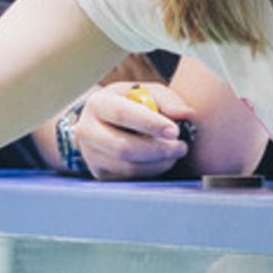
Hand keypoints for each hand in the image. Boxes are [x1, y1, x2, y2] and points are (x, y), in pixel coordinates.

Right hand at [77, 83, 193, 179]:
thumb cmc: (132, 104)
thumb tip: (184, 114)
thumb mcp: (147, 93)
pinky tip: (160, 162)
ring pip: (127, 167)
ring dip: (157, 164)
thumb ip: (167, 100)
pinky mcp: (99, 173)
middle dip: (158, 150)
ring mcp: (90, 155)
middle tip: (181, 147)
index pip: (121, 114)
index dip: (150, 124)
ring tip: (174, 154)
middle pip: (123, 147)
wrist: (108, 122)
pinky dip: (150, 172)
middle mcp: (87, 130)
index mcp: (98, 103)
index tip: (174, 131)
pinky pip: (128, 178)